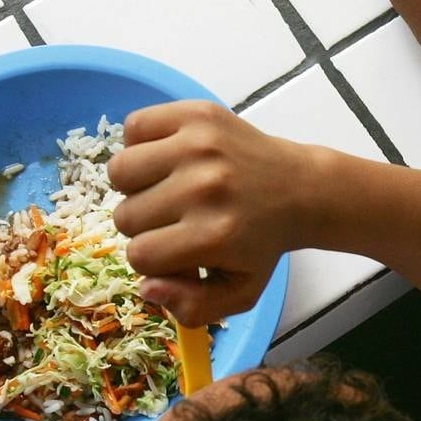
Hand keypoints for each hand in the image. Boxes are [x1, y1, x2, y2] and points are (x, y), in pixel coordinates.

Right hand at [108, 101, 314, 325]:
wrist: (300, 190)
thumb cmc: (262, 242)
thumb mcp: (240, 291)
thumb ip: (193, 307)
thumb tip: (147, 288)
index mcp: (214, 235)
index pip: (139, 256)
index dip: (152, 259)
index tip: (177, 251)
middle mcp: (205, 188)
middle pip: (125, 215)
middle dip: (145, 224)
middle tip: (177, 219)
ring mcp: (200, 145)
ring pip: (120, 171)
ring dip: (136, 185)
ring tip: (167, 187)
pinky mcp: (198, 113)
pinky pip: (134, 126)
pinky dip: (141, 143)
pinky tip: (168, 158)